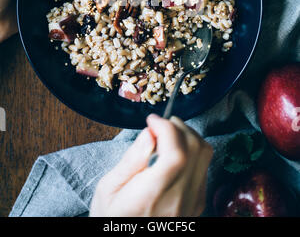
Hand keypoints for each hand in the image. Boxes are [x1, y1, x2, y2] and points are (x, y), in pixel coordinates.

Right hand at [90, 114, 212, 216]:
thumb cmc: (113, 219)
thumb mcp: (108, 190)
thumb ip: (131, 159)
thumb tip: (150, 133)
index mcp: (154, 196)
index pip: (177, 153)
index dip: (167, 128)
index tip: (152, 120)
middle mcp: (180, 199)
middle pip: (197, 149)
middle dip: (179, 126)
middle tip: (159, 125)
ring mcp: (192, 203)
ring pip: (205, 156)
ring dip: (188, 136)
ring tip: (166, 136)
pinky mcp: (197, 204)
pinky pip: (204, 167)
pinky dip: (192, 151)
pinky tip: (173, 154)